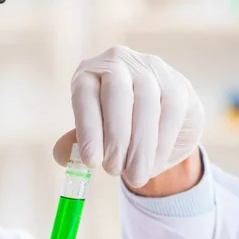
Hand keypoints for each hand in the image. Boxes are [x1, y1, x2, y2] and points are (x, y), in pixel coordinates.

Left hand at [54, 46, 204, 191]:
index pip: (85, 96)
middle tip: (113, 171)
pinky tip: (152, 166)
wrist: (158, 127)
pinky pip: (170, 113)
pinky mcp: (178, 84)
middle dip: (115, 138)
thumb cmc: (116, 130)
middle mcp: (118, 62)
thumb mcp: (93, 135)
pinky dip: (160, 144)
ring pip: (146, 105)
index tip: (90, 162)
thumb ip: (76, 143)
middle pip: (117, 95)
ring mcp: (151, 69)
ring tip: (134, 176)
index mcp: (88, 73)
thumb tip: (60, 154)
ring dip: (139, 147)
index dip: (87, 130)